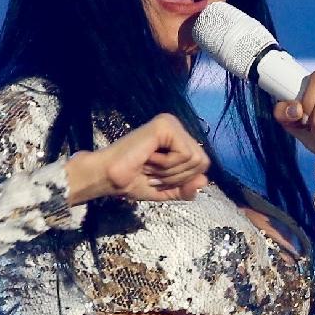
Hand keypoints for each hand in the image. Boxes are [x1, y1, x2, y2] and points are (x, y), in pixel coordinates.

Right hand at [67, 113, 208, 204]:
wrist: (110, 179)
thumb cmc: (132, 181)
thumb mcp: (166, 190)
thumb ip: (186, 188)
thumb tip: (204, 181)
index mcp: (178, 140)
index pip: (202, 165)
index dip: (183, 180)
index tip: (159, 179)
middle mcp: (176, 128)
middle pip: (202, 162)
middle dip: (178, 177)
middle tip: (153, 173)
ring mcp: (171, 124)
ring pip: (195, 159)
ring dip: (170, 172)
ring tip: (150, 166)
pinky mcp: (165, 125)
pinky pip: (185, 154)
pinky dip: (167, 165)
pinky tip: (149, 159)